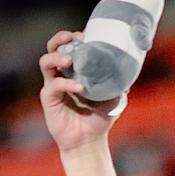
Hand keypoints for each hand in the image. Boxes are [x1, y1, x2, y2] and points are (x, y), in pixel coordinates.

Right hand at [38, 30, 120, 152]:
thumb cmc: (99, 119)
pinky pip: (54, 85)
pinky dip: (67, 83)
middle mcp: (62, 74)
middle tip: (71, 37)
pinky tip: (80, 87)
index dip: (74, 38)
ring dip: (57, 56)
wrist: (89, 141)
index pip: (70, 48)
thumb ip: (117, 85)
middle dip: (59, 39)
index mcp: (75, 71)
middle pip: (52, 48)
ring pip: (45, 62)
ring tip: (70, 59)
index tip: (84, 34)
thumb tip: (128, 72)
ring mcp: (53, 85)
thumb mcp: (114, 99)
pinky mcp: (49, 98)